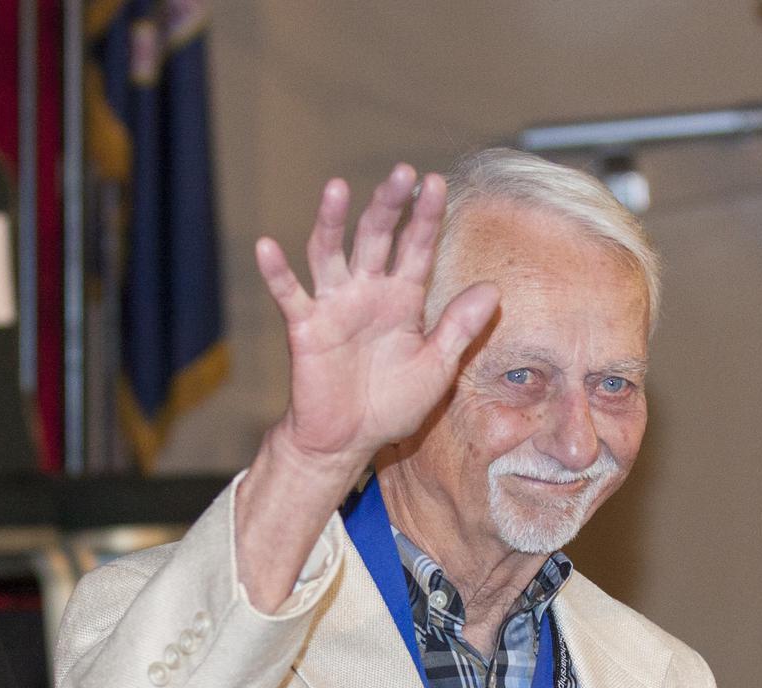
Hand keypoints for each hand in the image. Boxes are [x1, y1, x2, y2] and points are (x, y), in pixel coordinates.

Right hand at [255, 163, 498, 472]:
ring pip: (330, 252)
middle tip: (402, 173)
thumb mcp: (436, 369)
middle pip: (376, 237)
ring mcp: (334, 306)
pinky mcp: (305, 328)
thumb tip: (494, 289)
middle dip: (388, 205)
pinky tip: (267, 246)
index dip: (425, 217)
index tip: (437, 184)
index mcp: (402, 299)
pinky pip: (289, 295)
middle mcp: (367, 292)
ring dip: (330, 221)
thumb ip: (460, 329)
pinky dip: (276, 272)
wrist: (349, 441)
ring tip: (336, 188)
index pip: (416, 248)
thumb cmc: (392, 405)